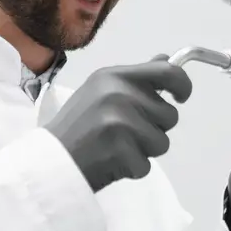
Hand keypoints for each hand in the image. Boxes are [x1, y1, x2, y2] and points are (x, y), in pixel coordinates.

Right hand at [47, 55, 192, 192]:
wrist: (47, 162)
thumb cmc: (75, 128)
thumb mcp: (99, 91)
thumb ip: (134, 79)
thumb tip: (165, 60)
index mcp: (114, 76)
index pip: (167, 72)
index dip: (183, 85)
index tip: (181, 97)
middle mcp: (119, 94)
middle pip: (169, 115)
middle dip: (154, 128)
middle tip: (123, 134)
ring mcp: (120, 122)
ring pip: (162, 142)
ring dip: (144, 151)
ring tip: (115, 148)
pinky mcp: (121, 151)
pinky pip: (147, 165)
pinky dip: (132, 170)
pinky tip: (109, 162)